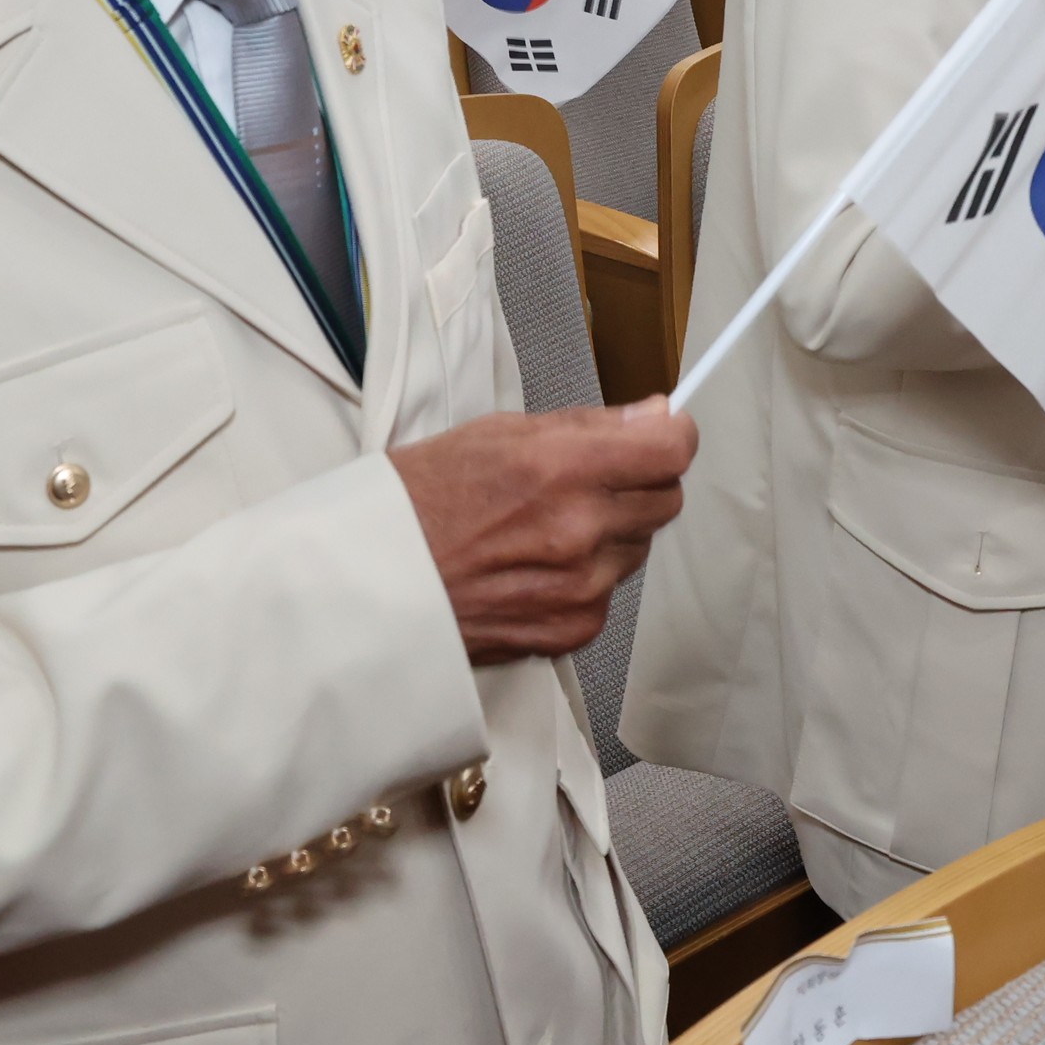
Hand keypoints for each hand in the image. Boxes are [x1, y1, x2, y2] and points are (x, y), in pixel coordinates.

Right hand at [389, 399, 696, 663]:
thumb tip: (656, 416)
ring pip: (637, 546)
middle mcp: (580, 530)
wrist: (372, 584)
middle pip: (665, 499)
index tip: (661, 433)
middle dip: (639, 483)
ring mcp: (580, 586)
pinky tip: (534, 566)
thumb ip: (589, 426)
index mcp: (561, 468)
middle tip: (588, 479)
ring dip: (610, 532)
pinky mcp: (572, 629)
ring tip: (544, 527)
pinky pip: (609, 592)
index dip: (672, 436)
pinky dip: (585, 578)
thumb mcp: (496, 433)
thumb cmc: (420, 501)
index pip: (672, 450)